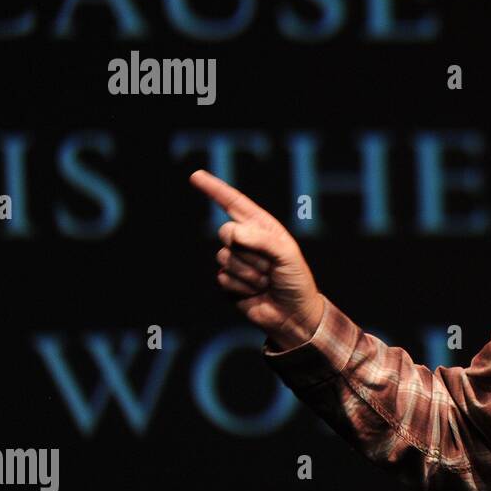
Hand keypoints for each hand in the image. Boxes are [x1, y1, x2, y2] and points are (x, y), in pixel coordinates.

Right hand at [189, 169, 324, 350]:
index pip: (234, 203)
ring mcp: (235, 261)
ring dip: (249, 273)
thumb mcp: (287, 255)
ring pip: (225, 258)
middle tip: (270, 266)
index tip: (196, 176)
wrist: (292, 314)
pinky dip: (242, 287)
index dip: (215, 189)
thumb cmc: (295, 280)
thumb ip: (262, 239)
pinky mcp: (228, 281)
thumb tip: (233, 233)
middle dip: (248, 250)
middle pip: (226, 232)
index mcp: (262, 227)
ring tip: (266, 281)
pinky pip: (223, 278)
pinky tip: (255, 293)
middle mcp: (246, 241)